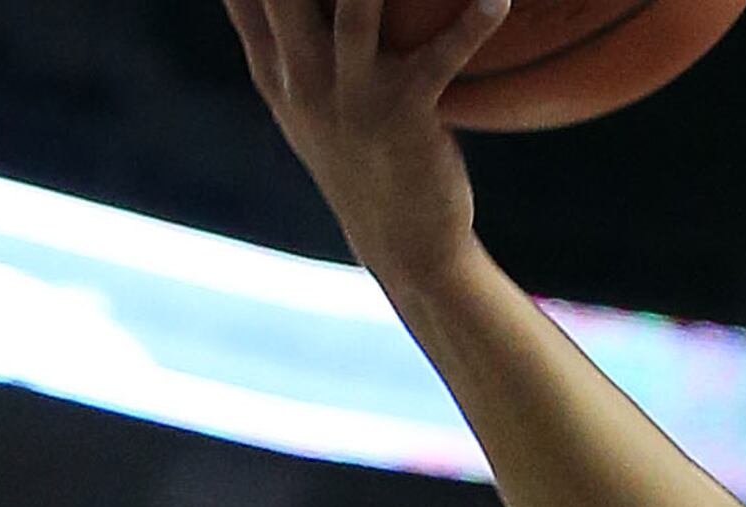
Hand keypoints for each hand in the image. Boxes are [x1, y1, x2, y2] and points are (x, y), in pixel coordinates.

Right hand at [222, 0, 510, 284]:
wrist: (402, 243)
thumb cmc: (364, 161)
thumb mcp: (309, 103)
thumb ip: (287, 41)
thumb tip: (288, 3)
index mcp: (273, 70)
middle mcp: (299, 78)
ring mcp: (346, 98)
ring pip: (354, 9)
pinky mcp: (400, 117)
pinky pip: (441, 57)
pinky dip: (472, 22)